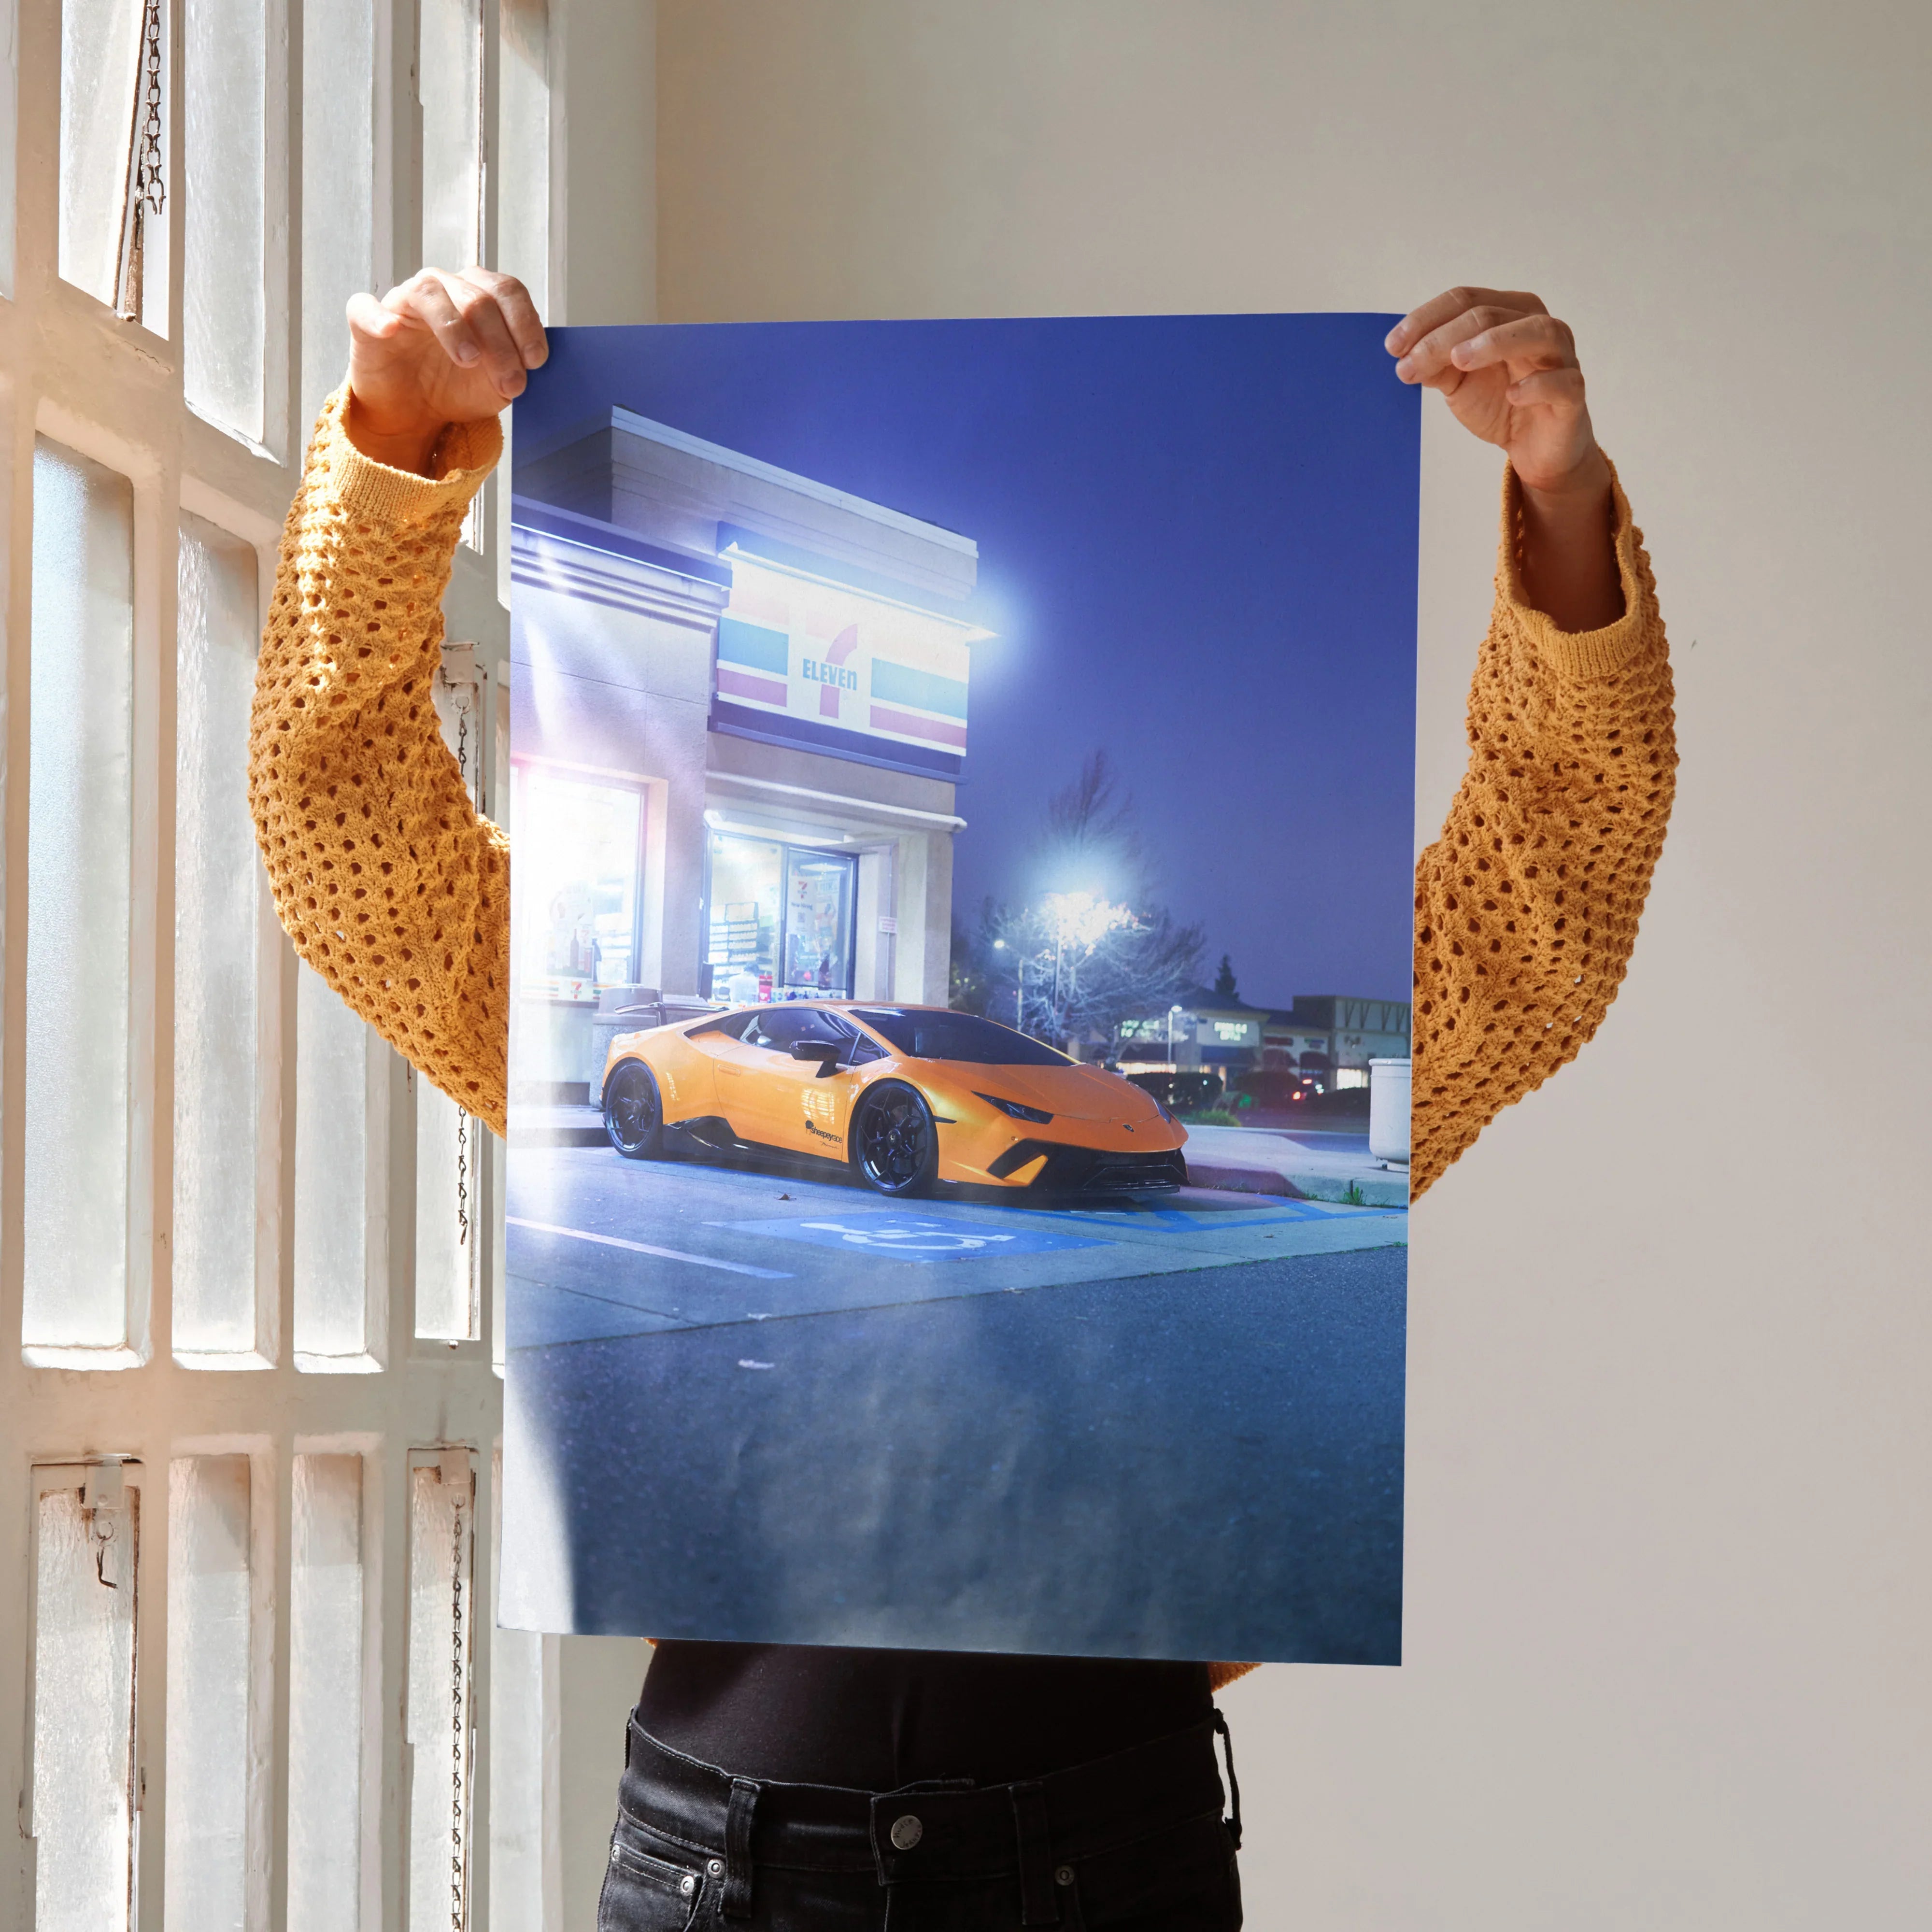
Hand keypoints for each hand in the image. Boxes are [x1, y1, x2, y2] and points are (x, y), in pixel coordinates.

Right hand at [344, 267, 547, 474]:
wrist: (414, 413)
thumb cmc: (456, 387)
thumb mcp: (497, 384)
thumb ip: (516, 368)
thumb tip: (530, 363)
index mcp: (478, 295)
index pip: (507, 291)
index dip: (525, 323)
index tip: (536, 361)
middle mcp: (443, 288)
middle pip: (477, 297)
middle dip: (500, 343)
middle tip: (510, 382)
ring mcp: (404, 301)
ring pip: (430, 293)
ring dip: (454, 327)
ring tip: (469, 360)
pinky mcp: (366, 321)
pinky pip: (366, 307)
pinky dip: (378, 316)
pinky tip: (391, 330)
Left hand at [1388, 287, 1621, 629]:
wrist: (1534, 448)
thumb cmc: (1500, 403)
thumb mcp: (1458, 383)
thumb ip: (1436, 365)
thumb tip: (1405, 355)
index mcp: (1508, 313)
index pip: (1466, 300)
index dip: (1427, 319)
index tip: (1393, 346)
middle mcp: (1537, 326)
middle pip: (1490, 314)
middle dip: (1444, 337)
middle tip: (1410, 363)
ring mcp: (1561, 357)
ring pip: (1536, 332)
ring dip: (1495, 342)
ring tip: (1459, 360)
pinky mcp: (1573, 394)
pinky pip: (1562, 382)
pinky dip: (1537, 385)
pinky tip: (1512, 394)